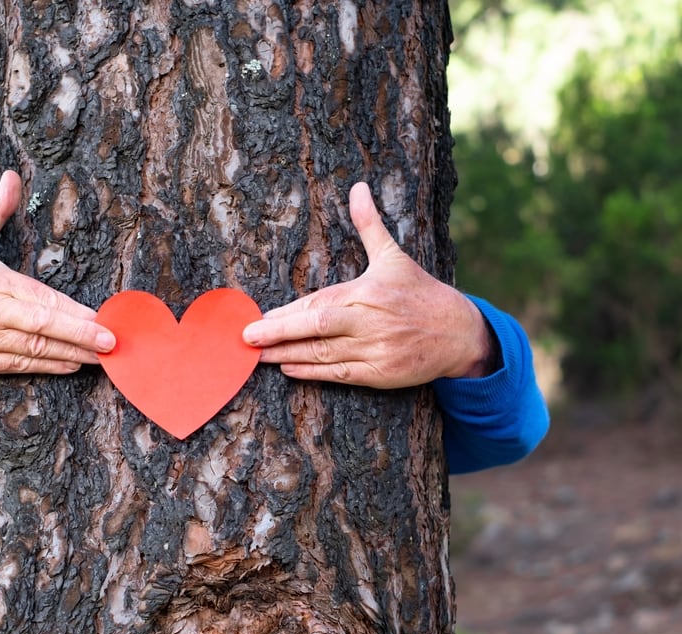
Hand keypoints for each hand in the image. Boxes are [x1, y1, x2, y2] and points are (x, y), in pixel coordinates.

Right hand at [0, 170, 115, 375]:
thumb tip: (12, 175)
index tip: (102, 317)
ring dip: (71, 355)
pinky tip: (70, 366)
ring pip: (35, 350)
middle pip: (43, 327)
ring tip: (101, 357)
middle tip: (112, 342)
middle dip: (81, 336)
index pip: (42, 299)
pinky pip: (19, 366)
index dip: (74, 312)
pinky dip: (46, 367)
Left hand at [242, 182, 495, 388]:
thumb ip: (369, 224)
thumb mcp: (393, 256)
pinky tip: (288, 367)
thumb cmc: (419, 292)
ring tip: (257, 355)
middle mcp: (370, 321)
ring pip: (323, 353)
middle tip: (247, 336)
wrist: (459, 332)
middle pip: (317, 327)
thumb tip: (358, 187)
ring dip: (287, 354)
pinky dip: (312, 372)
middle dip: (279, 332)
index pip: (320, 302)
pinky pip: (339, 374)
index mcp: (368, 292)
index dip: (289, 312)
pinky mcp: (380, 374)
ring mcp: (376, 349)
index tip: (260, 316)